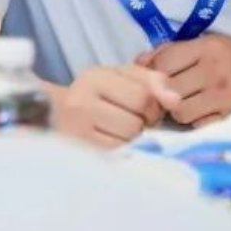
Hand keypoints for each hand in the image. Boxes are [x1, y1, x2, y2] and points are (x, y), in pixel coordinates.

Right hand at [52, 65, 180, 146]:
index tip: (144, 108)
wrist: (55, 117)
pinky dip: (123, 150)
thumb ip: (152, 81)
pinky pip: (118, 154)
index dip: (153, 106)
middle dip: (144, 123)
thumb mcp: (122, 78)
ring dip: (134, 139)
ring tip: (122, 132)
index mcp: (95, 76)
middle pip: (137, 120)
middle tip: (133, 121)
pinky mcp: (80, 151)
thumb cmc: (97, 96)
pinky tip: (113, 142)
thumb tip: (175, 100)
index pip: (143, 95)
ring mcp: (77, 129)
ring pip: (129, 139)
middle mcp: (81, 100)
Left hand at [138, 34, 230, 126]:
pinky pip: (199, 126)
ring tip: (190, 105)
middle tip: (169, 95)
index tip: (156, 78)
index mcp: (209, 47)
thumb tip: (139, 61)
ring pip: (179, 111)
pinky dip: (197, 123)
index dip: (152, 72)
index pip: (162, 61)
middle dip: (163, 94)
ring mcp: (226, 97)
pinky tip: (206, 115)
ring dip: (179, 111)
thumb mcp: (215, 45)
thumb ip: (177, 51)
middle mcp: (216, 70)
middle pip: (166, 88)